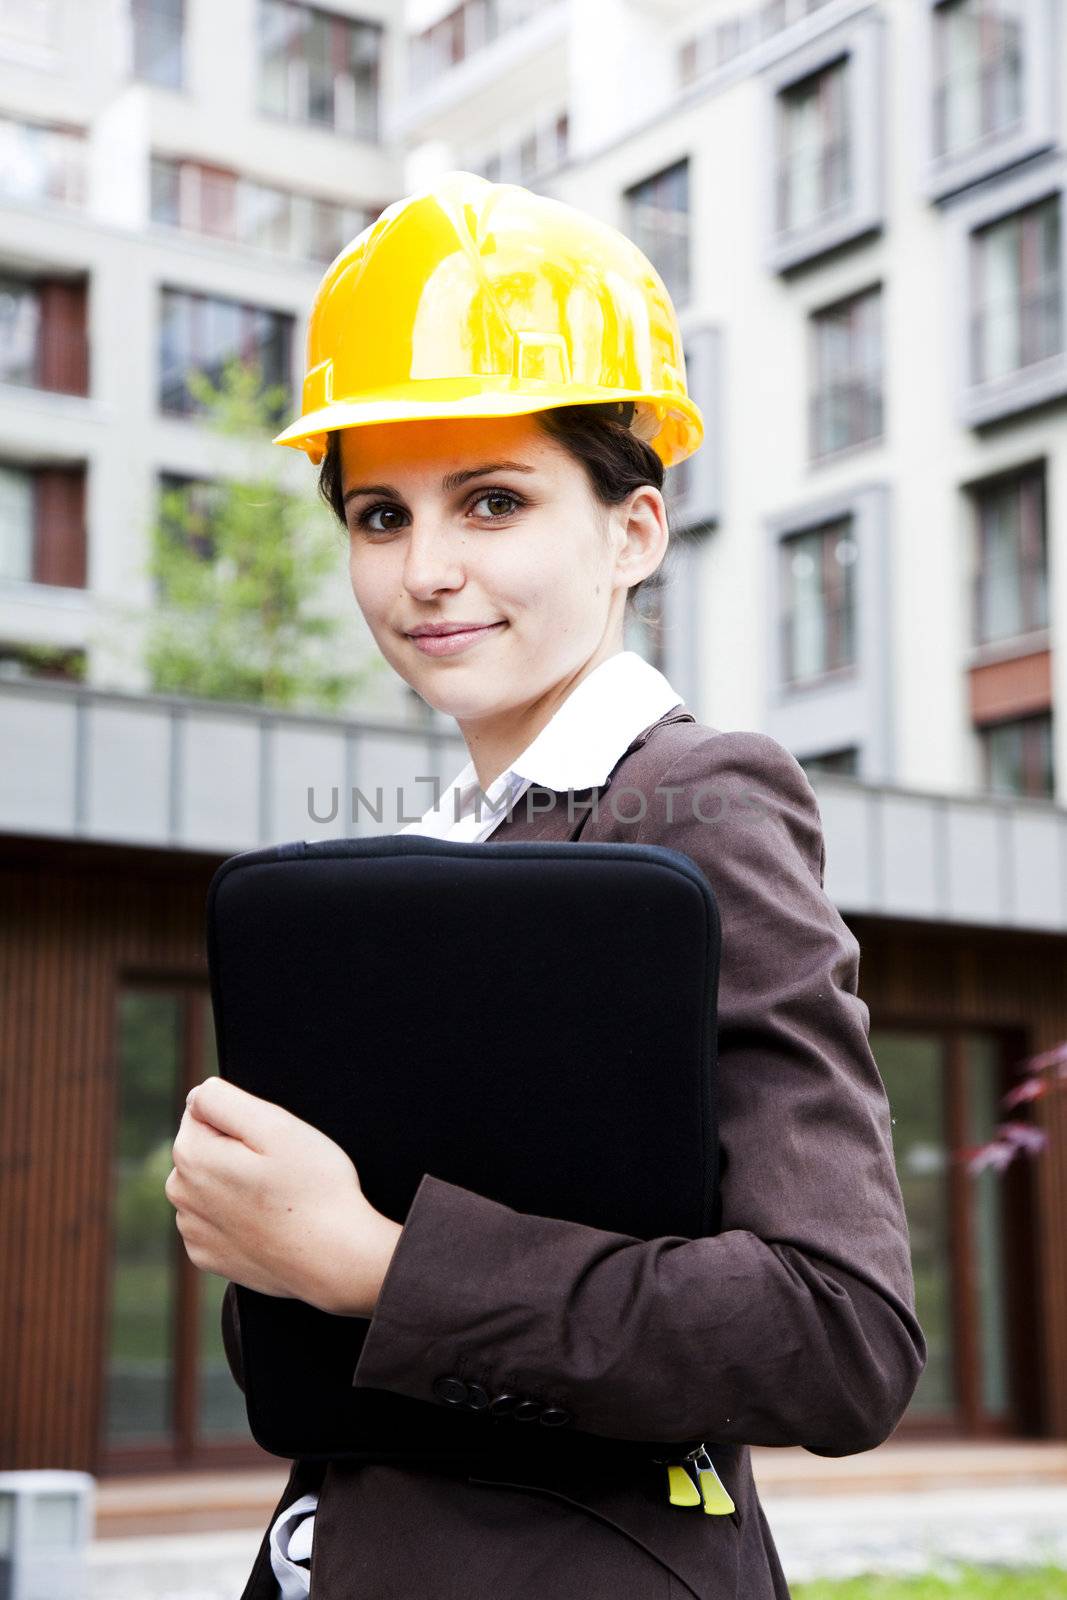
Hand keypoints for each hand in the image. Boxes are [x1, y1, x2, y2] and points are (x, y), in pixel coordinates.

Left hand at [165, 1077, 402, 1317]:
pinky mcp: (209, 1257)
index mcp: (191, 1156)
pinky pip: (216, 1220)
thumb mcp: (276, 1125)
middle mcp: (181, 1194)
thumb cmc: (313, 1188)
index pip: (203, 1110)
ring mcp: (194, 1231)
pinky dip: (238, 1217)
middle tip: (280, 1168)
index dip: (243, 1120)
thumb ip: (223, 1100)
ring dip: (236, 1183)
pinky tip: (269, 1223)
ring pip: (210, 1184)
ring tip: (278, 1197)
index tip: (271, 1142)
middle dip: (235, 1149)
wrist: (334, 1260)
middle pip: (204, 1147)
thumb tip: (195, 1095)